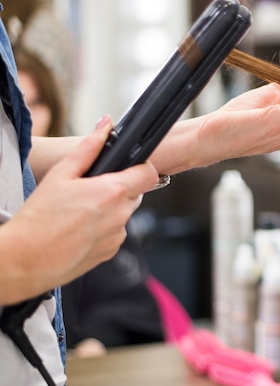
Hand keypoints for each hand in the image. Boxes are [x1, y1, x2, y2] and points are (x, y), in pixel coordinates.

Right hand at [0, 117, 158, 303]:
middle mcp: (120, 215)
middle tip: (92, 189)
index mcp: (112, 193)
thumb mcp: (61, 174)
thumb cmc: (39, 218)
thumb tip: (105, 126)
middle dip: (120, 187)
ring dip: (111, 209)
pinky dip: (104, 227)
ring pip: (124, 213)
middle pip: (136, 193)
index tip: (130, 166)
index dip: (142, 167)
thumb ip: (89, 148)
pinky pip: (115, 232)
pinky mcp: (110, 252)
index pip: (149, 174)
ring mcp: (117, 236)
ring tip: (81, 211)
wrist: (25, 259)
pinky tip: (80, 227)